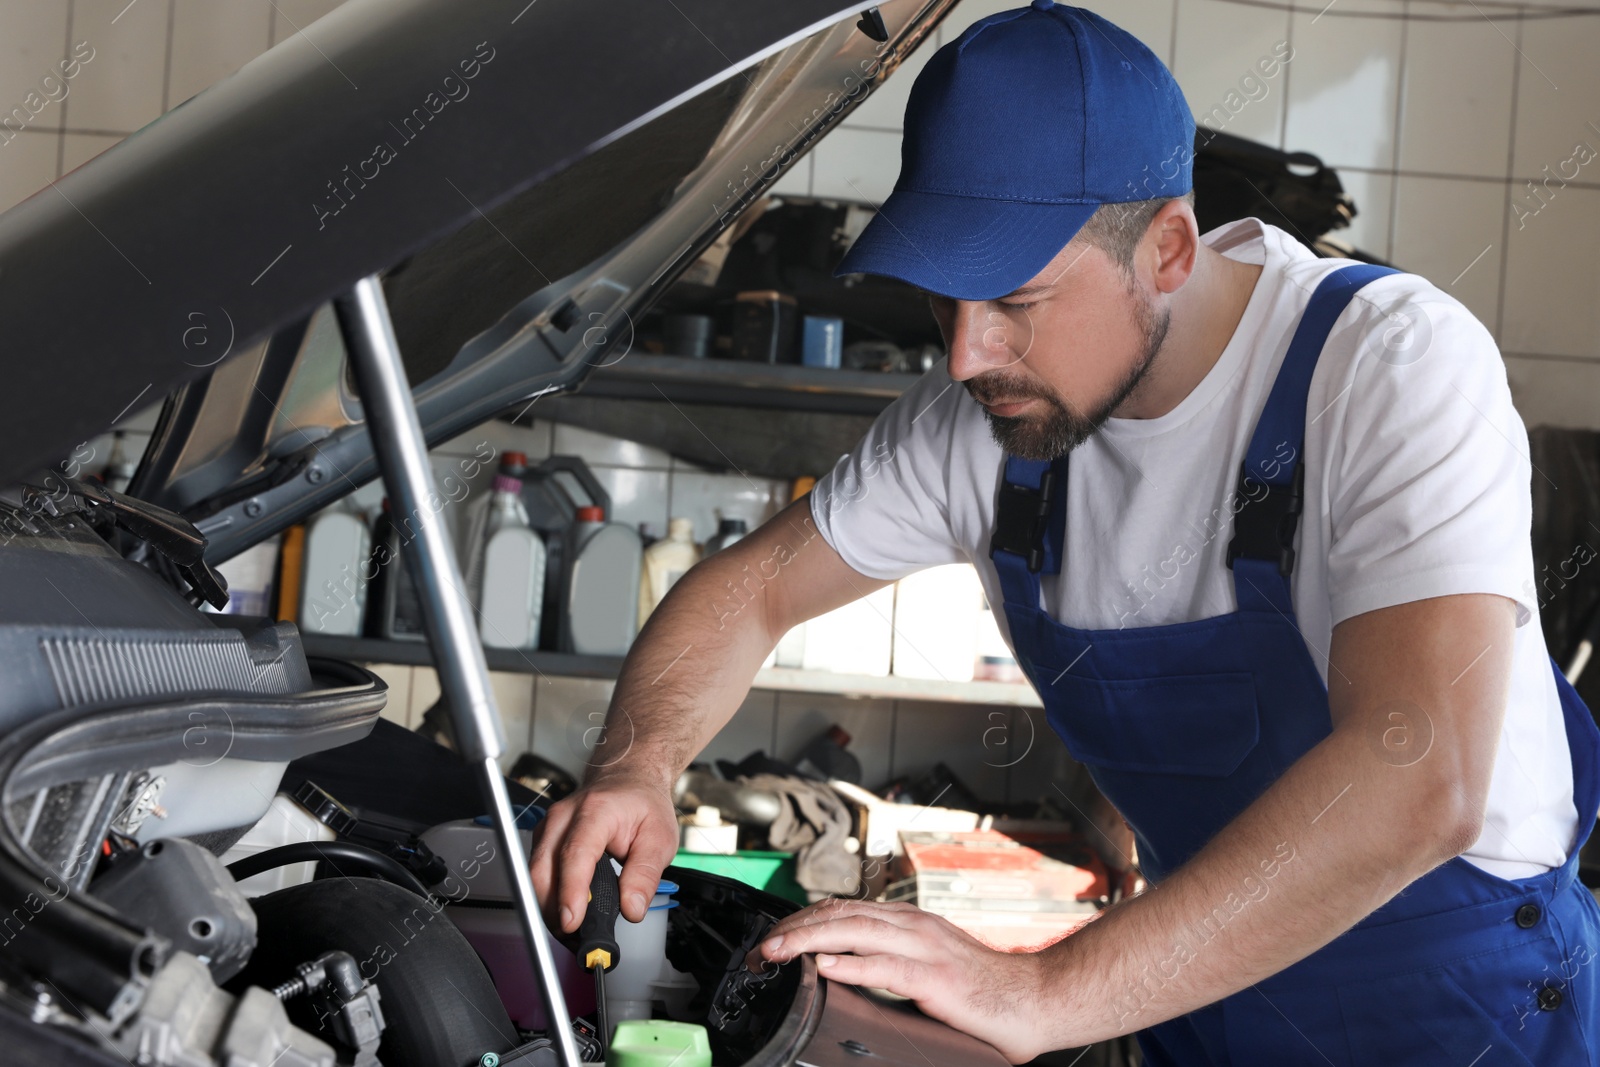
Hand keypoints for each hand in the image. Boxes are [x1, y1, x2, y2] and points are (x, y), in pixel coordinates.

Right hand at [528, 773, 678, 930]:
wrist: (627, 779)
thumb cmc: (642, 804)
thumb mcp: (660, 838)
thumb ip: (645, 875)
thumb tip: (631, 909)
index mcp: (595, 811)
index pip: (575, 854)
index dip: (571, 891)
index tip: (573, 921)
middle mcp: (563, 817)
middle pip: (543, 871)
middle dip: (556, 912)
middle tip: (580, 941)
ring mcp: (548, 828)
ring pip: (534, 878)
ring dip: (551, 910)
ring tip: (578, 933)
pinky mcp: (543, 840)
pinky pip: (538, 876)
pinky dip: (550, 900)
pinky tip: (569, 914)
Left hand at [751, 899, 1047, 1063]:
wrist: (1036, 1000)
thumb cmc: (986, 993)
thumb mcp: (929, 968)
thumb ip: (892, 965)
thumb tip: (845, 975)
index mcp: (909, 922)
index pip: (843, 910)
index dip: (804, 922)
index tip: (775, 940)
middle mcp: (912, 925)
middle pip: (839, 915)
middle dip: (794, 929)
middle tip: (762, 948)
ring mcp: (924, 947)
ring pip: (853, 932)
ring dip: (809, 940)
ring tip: (777, 952)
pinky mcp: (935, 975)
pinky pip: (885, 965)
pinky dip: (852, 963)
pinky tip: (825, 967)